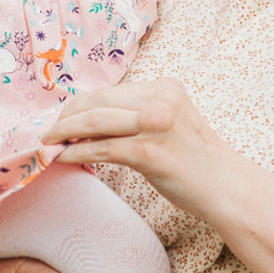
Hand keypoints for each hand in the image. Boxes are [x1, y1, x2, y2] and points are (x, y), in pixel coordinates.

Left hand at [44, 79, 234, 218]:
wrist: (225, 186)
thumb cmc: (195, 158)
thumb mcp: (169, 121)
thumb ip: (137, 114)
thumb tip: (89, 121)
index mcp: (164, 86)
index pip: (110, 91)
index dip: (81, 104)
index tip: (63, 117)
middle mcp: (159, 99)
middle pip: (98, 102)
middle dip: (67, 116)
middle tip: (49, 131)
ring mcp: (154, 124)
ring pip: (94, 122)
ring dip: (64, 133)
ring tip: (48, 143)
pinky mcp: (148, 152)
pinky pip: (100, 148)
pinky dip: (75, 152)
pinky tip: (61, 158)